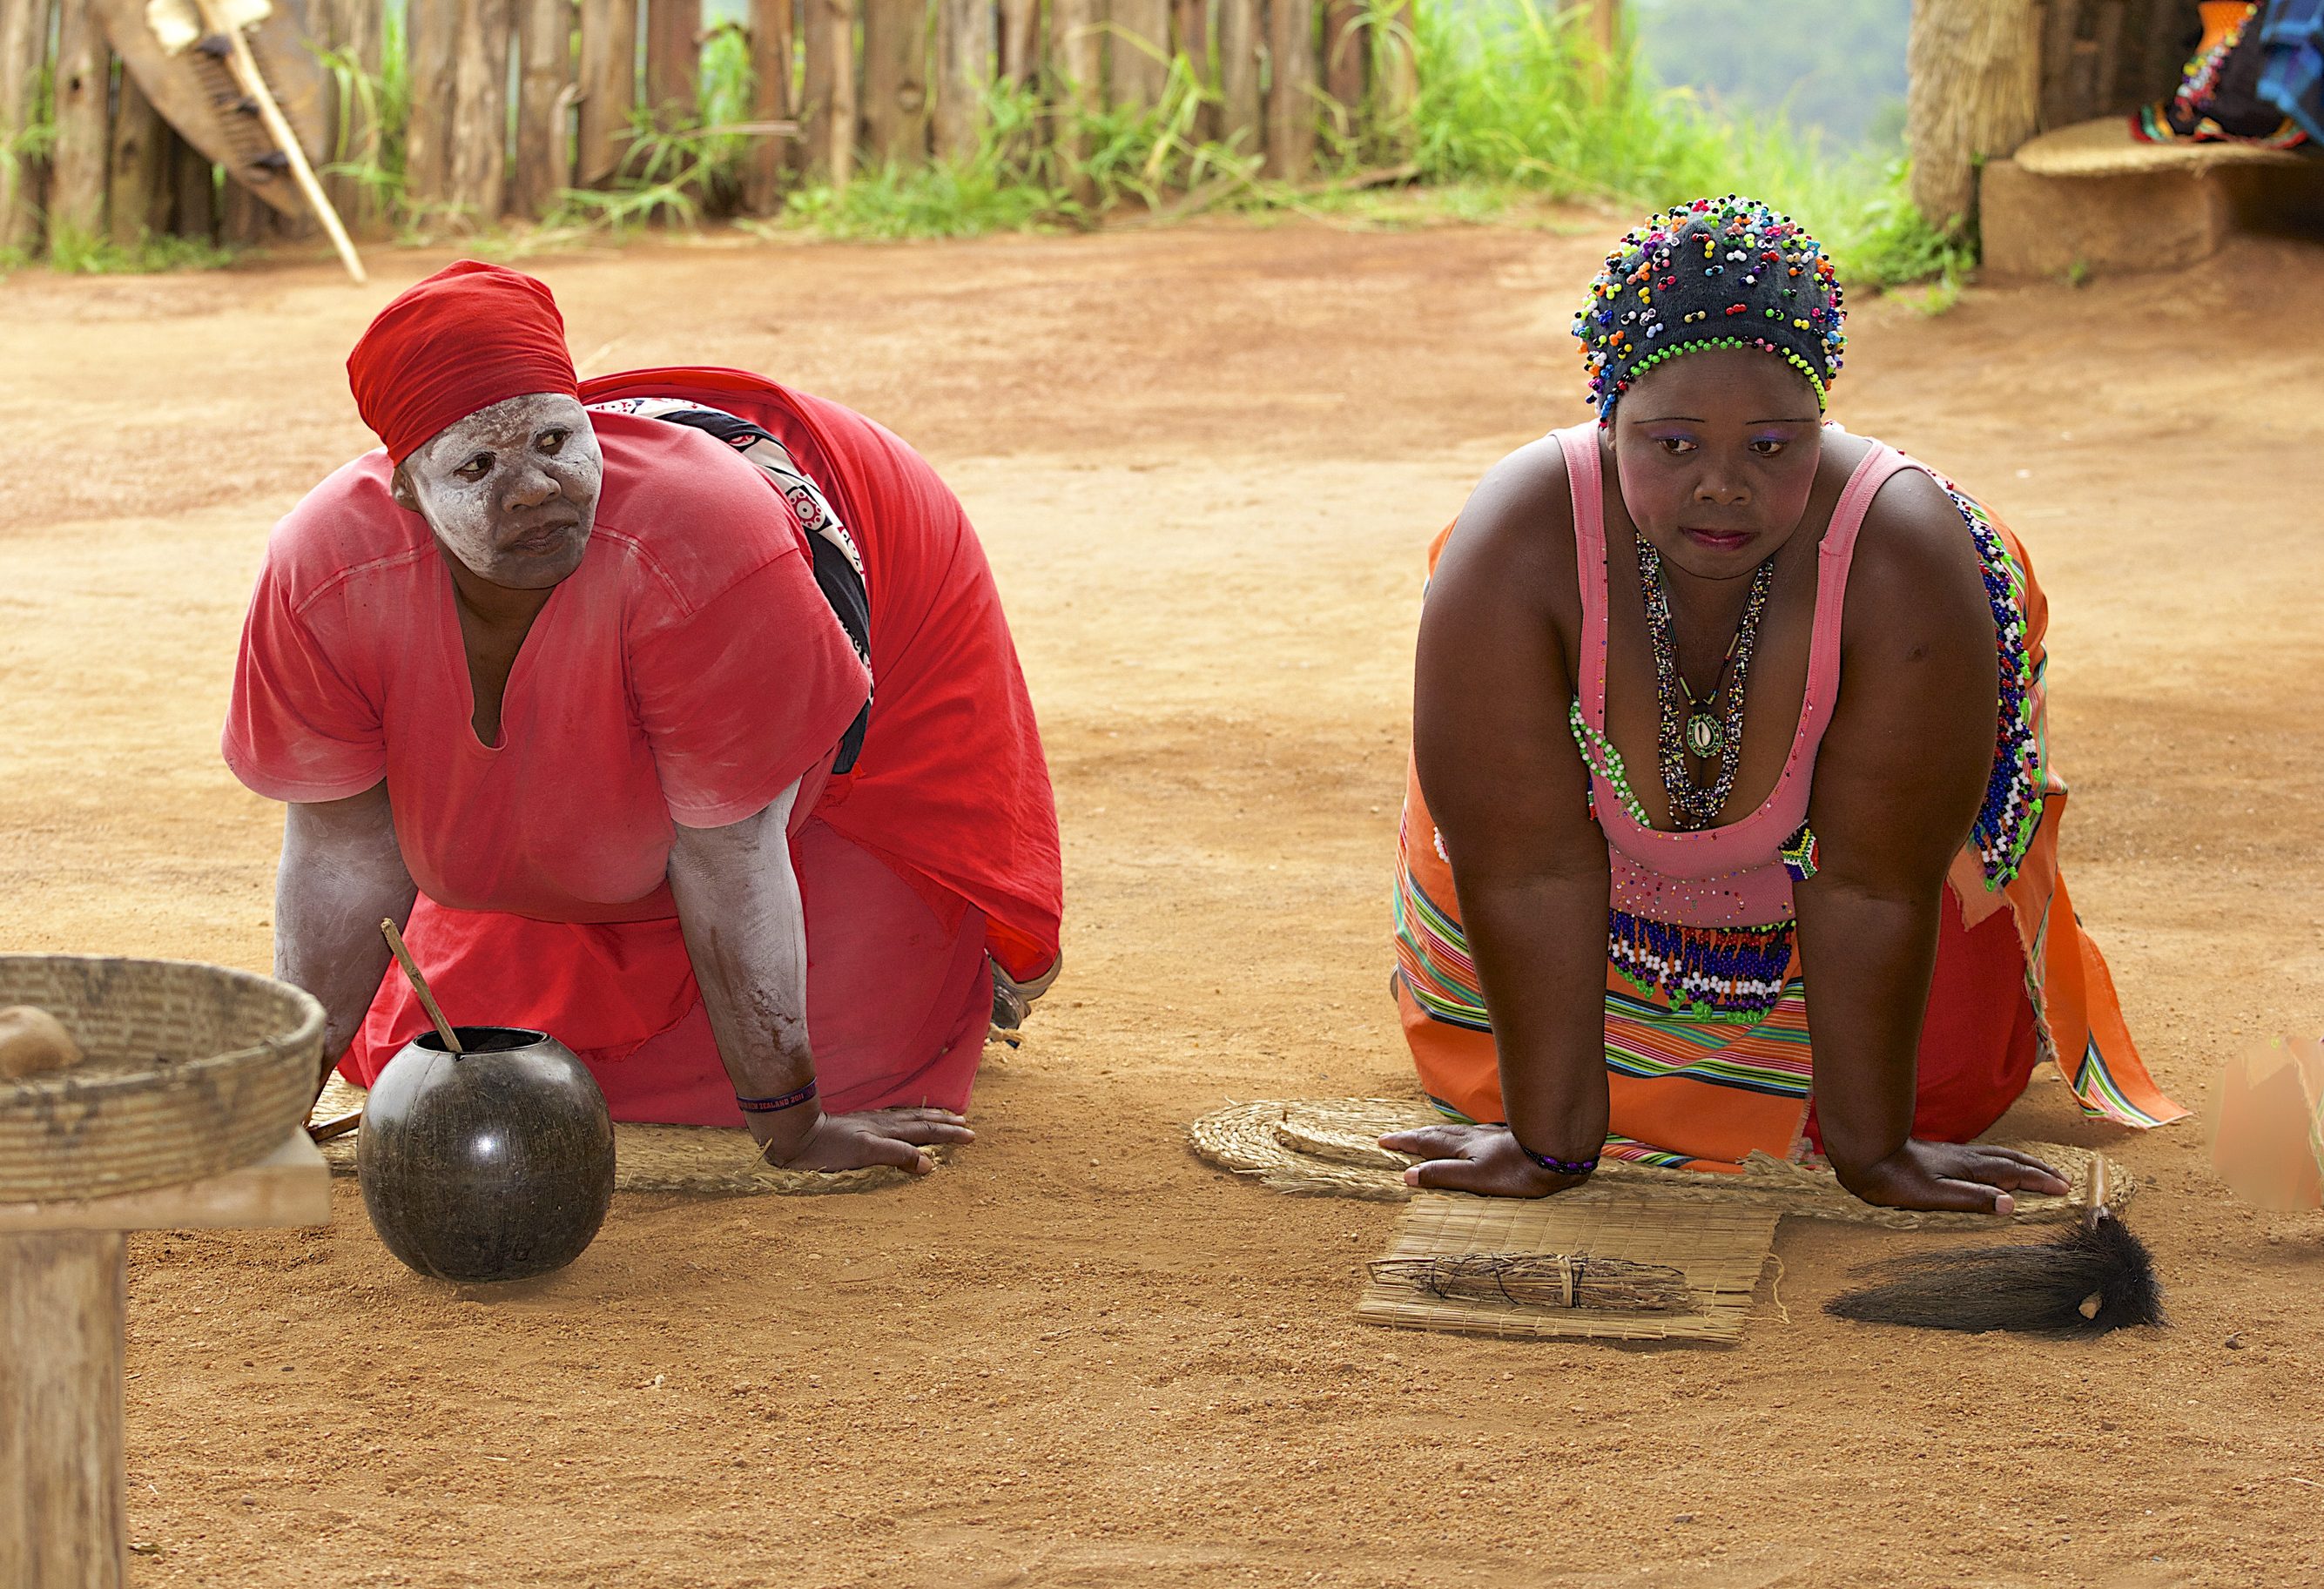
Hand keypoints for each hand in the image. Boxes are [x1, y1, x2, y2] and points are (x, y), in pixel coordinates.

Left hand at [752, 1107, 973, 1173]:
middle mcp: (882, 1124)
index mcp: (887, 1131)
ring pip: (907, 1119)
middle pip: (919, 1120)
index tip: (970, 1135)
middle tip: (964, 1123)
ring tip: (942, 1117)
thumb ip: (896, 1155)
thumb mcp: (865, 1154)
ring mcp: (871, 1124)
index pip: (925, 1132)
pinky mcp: (859, 1127)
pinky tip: (902, 1123)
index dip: (948, 1134)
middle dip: (943, 1122)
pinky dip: (908, 1120)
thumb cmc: (828, 1149)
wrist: (797, 1135)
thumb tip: (928, 1163)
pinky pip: (894, 1121)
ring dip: (928, 1118)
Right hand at [1377, 1122, 1590, 1198]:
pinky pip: (1468, 1133)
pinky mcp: (1503, 1137)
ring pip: (1452, 1131)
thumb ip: (1442, 1175)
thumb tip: (1408, 1175)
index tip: (1383, 1141)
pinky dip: (1455, 1135)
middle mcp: (1471, 1138)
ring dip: (1432, 1133)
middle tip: (1394, 1137)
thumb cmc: (1516, 1171)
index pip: (1424, 1143)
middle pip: (1435, 1134)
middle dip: (1413, 1136)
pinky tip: (1464, 1138)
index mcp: (1460, 1148)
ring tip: (1421, 1136)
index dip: (1403, 1142)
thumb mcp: (1474, 1179)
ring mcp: (1488, 1136)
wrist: (1555, 1154)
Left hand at [1837, 1139, 2067, 1213]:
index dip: (2041, 1181)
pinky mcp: (1944, 1155)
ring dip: (2023, 1162)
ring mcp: (1956, 1155)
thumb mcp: (1935, 1196)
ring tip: (2038, 1170)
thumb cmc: (1897, 1179)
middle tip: (2062, 1179)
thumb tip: (2011, 1205)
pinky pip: (1985, 1156)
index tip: (2065, 1188)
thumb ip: (1973, 1199)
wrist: (1867, 1154)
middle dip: (2039, 1169)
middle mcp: (1967, 1158)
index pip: (2015, 1173)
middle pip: (2012, 1160)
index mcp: (1970, 1168)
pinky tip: (1995, 1166)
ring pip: (1999, 1155)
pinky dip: (2003, 1160)